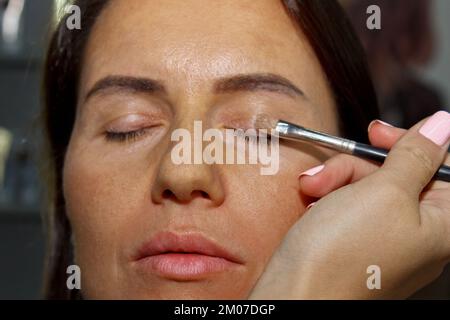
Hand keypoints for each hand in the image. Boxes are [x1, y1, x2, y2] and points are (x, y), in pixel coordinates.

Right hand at [249, 111, 449, 298]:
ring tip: (312, 189)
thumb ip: (415, 155)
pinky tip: (312, 204)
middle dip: (359, 165)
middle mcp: (417, 233)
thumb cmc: (343, 253)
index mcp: (443, 225)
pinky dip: (328, 197)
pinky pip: (347, 205)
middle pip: (398, 174)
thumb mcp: (384, 192)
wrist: (295, 293)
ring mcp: (383, 238)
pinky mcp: (353, 241)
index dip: (412, 145)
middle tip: (334, 165)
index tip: (378, 134)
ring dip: (336, 180)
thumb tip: (441, 125)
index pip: (443, 167)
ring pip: (367, 186)